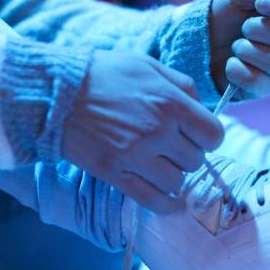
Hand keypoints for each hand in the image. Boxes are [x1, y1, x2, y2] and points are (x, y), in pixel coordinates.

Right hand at [63, 51, 224, 213]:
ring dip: (172, 176)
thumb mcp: (147, 65)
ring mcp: (136, 156)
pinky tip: (168, 200)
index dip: (207, 137)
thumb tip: (202, 109)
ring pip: (176, 182)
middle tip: (171, 147)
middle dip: (187, 154)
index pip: (213, 135)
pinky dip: (165, 204)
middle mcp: (158, 131)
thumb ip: (181, 84)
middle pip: (196, 160)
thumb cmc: (103, 74)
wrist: (55, 92)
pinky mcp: (115, 174)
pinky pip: (152, 200)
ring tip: (159, 164)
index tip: (196, 135)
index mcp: (170, 102)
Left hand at [209, 0, 269, 99]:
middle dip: (260, 29)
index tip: (261, 3)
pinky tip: (229, 64)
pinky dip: (237, 70)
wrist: (195, 42)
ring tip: (234, 46)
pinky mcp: (262, 87)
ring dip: (247, 49)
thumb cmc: (221, 15)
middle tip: (243, 27)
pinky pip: (258, 81)